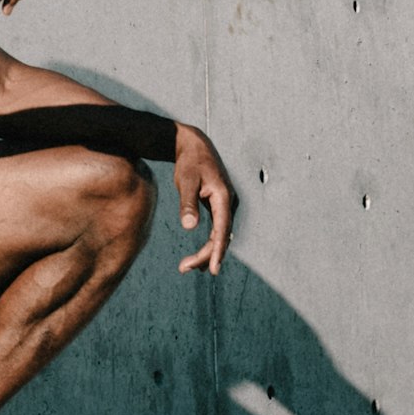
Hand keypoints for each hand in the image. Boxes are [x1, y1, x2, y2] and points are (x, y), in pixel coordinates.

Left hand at [174, 125, 234, 274]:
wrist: (194, 144)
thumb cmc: (189, 162)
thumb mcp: (186, 181)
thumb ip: (187, 203)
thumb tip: (189, 227)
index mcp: (224, 197)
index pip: (222, 230)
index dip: (217, 251)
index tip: (212, 269)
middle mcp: (228, 203)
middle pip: (221, 237)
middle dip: (205, 255)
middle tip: (185, 268)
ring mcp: (225, 204)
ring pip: (220, 235)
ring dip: (206, 252)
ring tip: (187, 267)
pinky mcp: (219, 205)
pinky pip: (217, 229)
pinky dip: (209, 243)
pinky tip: (199, 255)